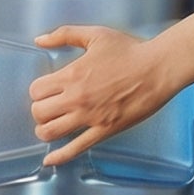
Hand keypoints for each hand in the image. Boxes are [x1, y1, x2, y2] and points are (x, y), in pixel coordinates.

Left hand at [29, 25, 176, 166]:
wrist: (157, 69)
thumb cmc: (129, 50)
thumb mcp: (95, 35)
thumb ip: (64, 34)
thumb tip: (39, 40)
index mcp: (72, 74)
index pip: (36, 91)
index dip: (37, 91)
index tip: (45, 90)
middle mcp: (76, 98)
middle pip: (39, 113)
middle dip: (39, 110)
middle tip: (48, 107)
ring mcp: (90, 117)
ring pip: (51, 132)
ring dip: (45, 130)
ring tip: (51, 126)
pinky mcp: (104, 131)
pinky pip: (75, 149)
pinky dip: (59, 157)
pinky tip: (50, 159)